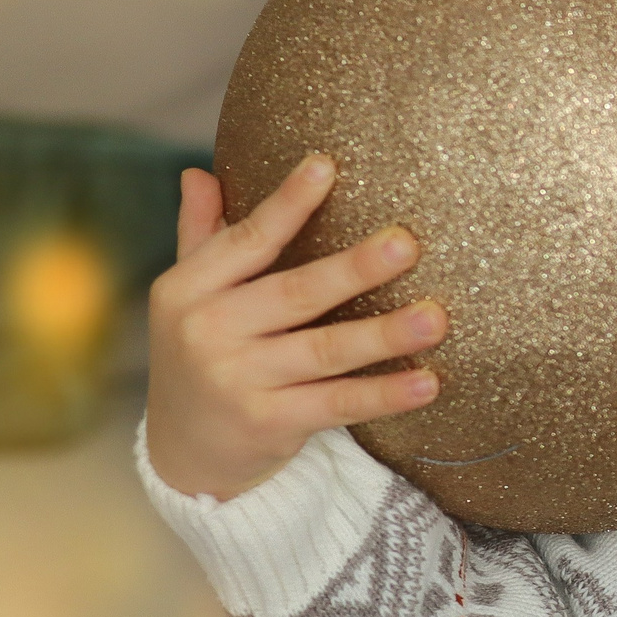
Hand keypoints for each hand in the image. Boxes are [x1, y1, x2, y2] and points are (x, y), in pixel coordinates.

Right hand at [145, 156, 445, 499]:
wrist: (179, 450)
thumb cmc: (199, 355)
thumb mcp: (187, 297)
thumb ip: (200, 236)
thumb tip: (198, 172)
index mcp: (188, 289)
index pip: (247, 240)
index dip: (287, 203)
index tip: (326, 166)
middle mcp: (208, 331)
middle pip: (296, 293)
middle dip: (353, 269)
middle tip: (407, 244)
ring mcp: (238, 380)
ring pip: (326, 351)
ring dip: (384, 335)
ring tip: (437, 318)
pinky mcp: (268, 423)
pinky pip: (338, 404)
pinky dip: (384, 395)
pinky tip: (427, 382)